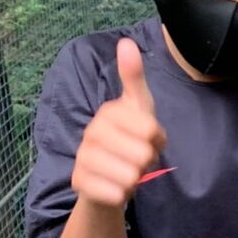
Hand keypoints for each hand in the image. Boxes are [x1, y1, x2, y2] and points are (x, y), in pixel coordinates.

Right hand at [71, 38, 166, 207]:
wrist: (106, 176)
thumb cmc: (129, 137)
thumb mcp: (138, 106)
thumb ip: (133, 77)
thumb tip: (125, 42)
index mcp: (108, 111)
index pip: (152, 131)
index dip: (158, 140)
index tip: (147, 138)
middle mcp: (91, 131)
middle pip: (144, 155)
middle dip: (147, 162)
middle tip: (136, 158)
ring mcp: (83, 157)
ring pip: (132, 177)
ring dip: (136, 179)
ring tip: (126, 170)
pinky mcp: (79, 183)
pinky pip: (117, 194)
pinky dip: (123, 194)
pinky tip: (114, 185)